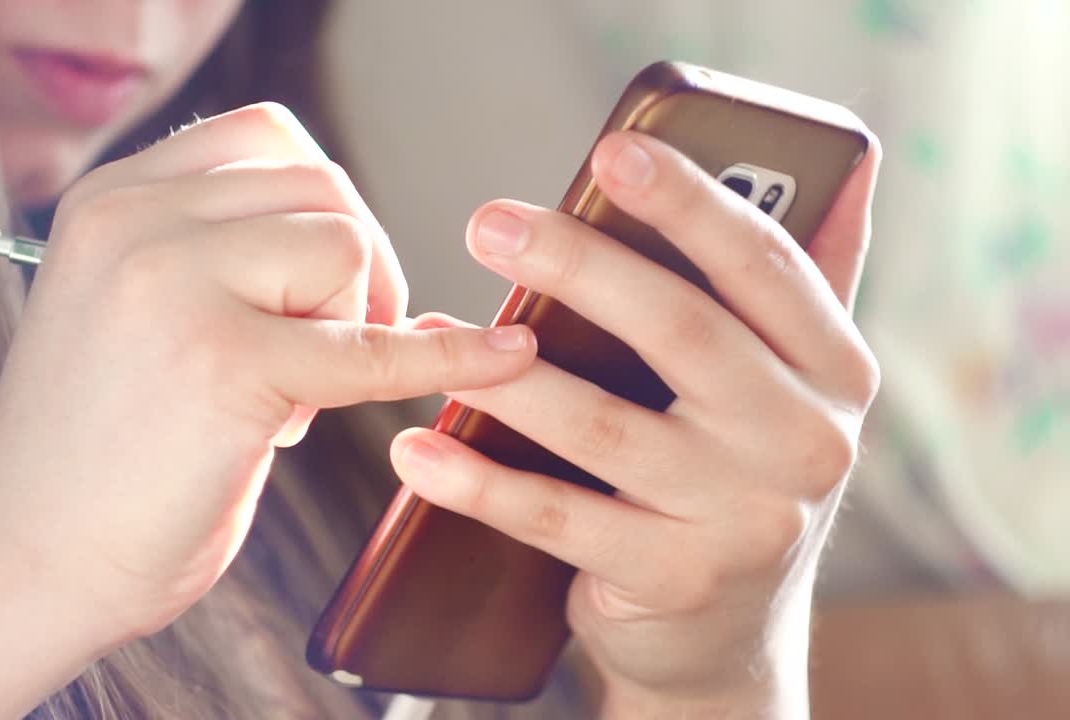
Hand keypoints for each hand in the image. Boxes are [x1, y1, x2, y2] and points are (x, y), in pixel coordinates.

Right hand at [0, 103, 537, 652]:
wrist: (25, 564)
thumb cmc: (93, 454)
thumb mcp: (127, 307)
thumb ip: (209, 252)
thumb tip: (344, 240)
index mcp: (112, 198)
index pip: (267, 137)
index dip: (323, 204)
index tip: (327, 280)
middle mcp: (136, 218)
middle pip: (323, 186)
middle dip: (356, 265)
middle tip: (331, 345)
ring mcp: (175, 282)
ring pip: (345, 244)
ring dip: (353, 318)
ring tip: (292, 396)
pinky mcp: (227, 361)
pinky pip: (374, 346)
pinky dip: (448, 357)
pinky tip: (503, 358)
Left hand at [391, 130, 880, 715]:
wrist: (730, 636)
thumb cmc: (738, 477)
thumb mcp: (790, 385)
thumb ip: (801, 283)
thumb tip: (853, 160)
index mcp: (834, 370)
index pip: (765, 266)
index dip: (691, 202)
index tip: (615, 150)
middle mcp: (805, 442)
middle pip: (681, 330)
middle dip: (579, 267)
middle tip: (490, 224)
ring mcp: (744, 519)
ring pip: (604, 426)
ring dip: (506, 375)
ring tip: (431, 328)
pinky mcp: (676, 580)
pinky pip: (559, 520)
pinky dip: (481, 483)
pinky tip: (419, 449)